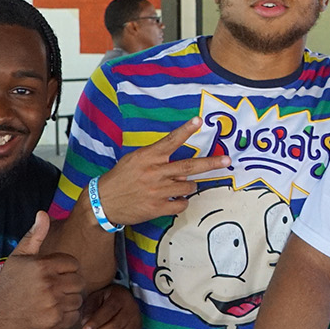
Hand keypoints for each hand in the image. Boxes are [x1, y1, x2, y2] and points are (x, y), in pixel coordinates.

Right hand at [0, 213, 84, 328]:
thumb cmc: (8, 283)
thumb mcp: (18, 256)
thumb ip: (35, 236)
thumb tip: (43, 213)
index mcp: (42, 265)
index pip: (73, 264)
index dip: (66, 269)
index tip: (54, 274)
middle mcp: (49, 283)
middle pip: (79, 281)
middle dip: (69, 284)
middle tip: (55, 288)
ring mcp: (52, 303)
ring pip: (78, 299)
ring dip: (69, 301)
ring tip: (53, 300)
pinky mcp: (53, 321)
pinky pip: (74, 316)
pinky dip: (67, 316)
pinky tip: (53, 312)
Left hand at [76, 283, 140, 328]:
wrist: (119, 303)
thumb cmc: (104, 301)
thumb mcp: (94, 299)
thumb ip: (89, 310)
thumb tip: (85, 324)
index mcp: (121, 296)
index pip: (109, 310)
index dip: (96, 322)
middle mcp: (132, 309)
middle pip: (116, 326)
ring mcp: (136, 323)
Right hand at [93, 119, 232, 225]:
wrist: (103, 202)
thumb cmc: (120, 178)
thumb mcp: (134, 159)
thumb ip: (155, 156)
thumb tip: (176, 158)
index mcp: (148, 157)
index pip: (170, 141)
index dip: (185, 130)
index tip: (199, 121)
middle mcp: (154, 172)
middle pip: (188, 167)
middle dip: (210, 163)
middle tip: (226, 161)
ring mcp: (157, 191)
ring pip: (188, 187)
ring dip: (189, 186)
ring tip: (178, 185)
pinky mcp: (157, 207)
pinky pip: (181, 203)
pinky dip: (182, 201)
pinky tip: (173, 199)